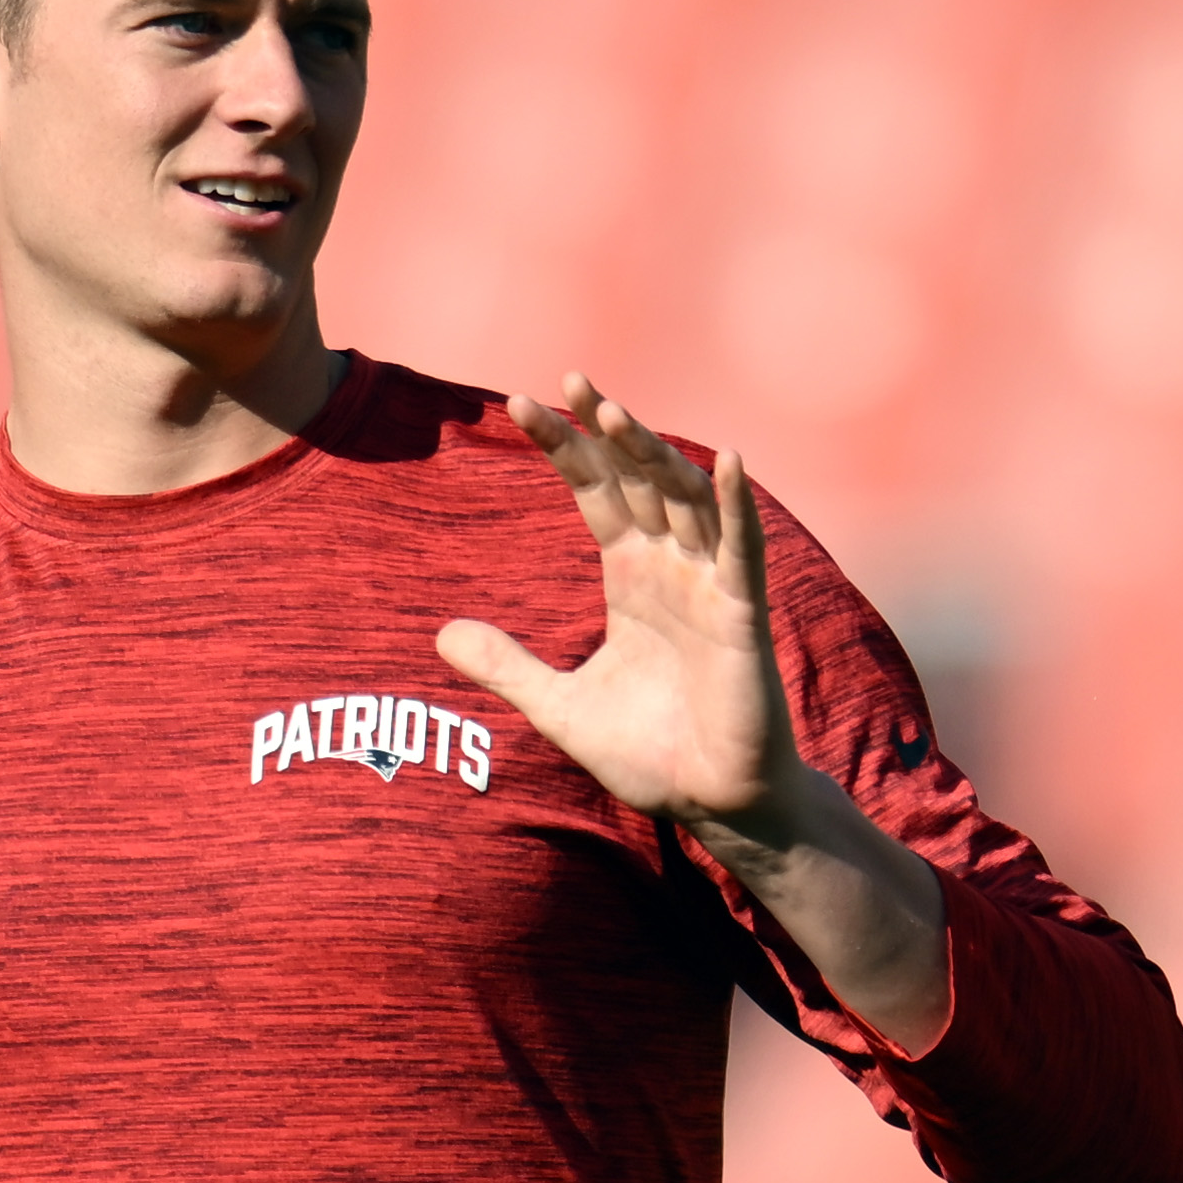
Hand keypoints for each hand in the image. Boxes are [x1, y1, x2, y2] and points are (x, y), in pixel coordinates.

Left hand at [436, 374, 795, 829]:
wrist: (709, 803)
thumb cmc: (649, 755)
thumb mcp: (558, 707)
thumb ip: (507, 666)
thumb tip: (440, 634)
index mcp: (631, 579)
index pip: (594, 495)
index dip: (563, 449)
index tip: (520, 404)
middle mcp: (671, 570)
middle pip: (636, 481)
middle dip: (604, 431)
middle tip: (569, 378)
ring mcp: (709, 587)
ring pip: (682, 499)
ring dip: (652, 452)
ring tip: (613, 410)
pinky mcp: (742, 615)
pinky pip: (742, 549)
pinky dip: (734, 505)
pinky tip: (724, 461)